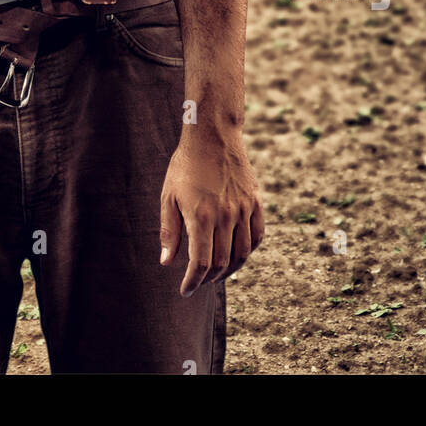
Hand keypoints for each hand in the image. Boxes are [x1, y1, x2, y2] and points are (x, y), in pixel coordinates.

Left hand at [160, 131, 263, 296]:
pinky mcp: (255, 201)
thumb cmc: (185, 166)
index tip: (186, 290)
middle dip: (209, 279)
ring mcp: (244, 209)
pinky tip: (239, 254)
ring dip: (231, 270)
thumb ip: (169, 230)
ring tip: (218, 275)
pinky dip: (249, 250)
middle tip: (200, 283)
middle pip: (222, 262)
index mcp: (201, 216)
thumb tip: (167, 262)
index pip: (201, 263)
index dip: (193, 282)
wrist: (212, 136)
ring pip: (242, 252)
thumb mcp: (168, 196)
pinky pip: (258, 235)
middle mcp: (226, 216)